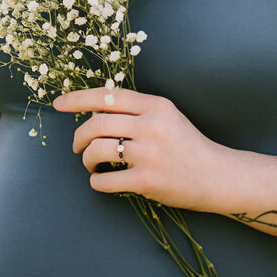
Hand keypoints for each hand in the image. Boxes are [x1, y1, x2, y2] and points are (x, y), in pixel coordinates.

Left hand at [53, 86, 232, 212]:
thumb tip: (93, 111)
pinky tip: (101, 180)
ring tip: (91, 164)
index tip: (58, 104)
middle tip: (77, 147)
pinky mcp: (147, 181)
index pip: (107, 96)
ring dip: (86, 159)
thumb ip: (135, 110)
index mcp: (156, 105)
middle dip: (78, 137)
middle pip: (96, 124)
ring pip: (96, 150)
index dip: (77, 99)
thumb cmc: (187, 145)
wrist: (218, 176)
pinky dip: (96, 181)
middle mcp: (152, 126)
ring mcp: (149, 154)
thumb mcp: (167, 116)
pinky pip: (104, 180)